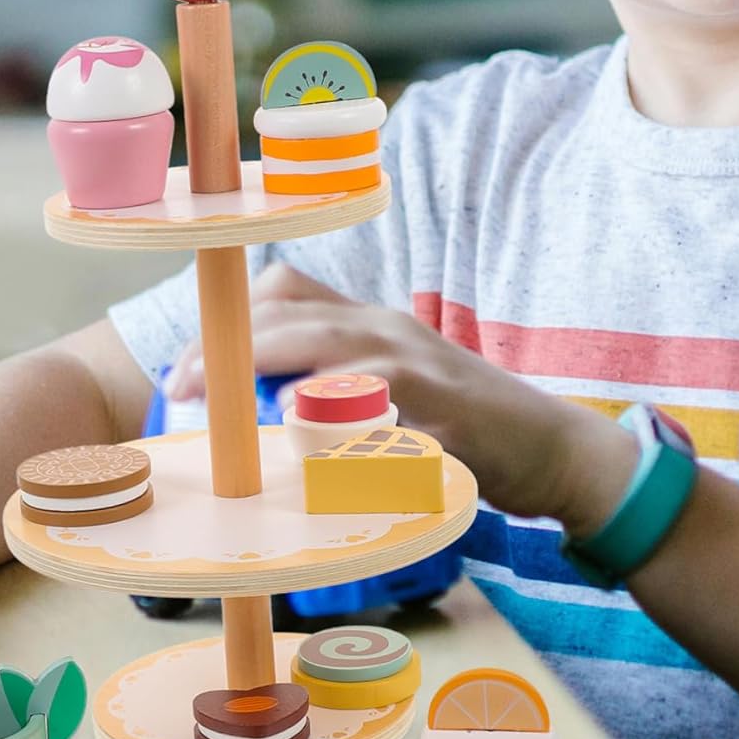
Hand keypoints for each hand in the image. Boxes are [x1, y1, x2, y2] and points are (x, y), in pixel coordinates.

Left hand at [165, 263, 634, 529]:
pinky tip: (295, 446)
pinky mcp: (440, 406)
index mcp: (371, 323)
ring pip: (323, 346)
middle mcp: (387, 330)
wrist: (556, 447)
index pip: (287, 291)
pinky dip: (329, 420)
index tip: (188, 363)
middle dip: (227, 343)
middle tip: (182, 384)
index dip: (230, 319)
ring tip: (215, 402)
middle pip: (292, 313)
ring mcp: (415, 362)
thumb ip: (335, 388)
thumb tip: (264, 417)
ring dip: (261, 368)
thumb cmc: (463, 425)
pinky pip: (375, 403)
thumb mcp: (393, 387)